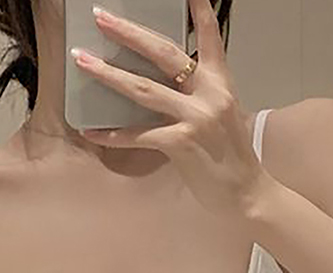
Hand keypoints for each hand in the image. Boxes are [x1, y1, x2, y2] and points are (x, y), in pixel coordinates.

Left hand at [71, 0, 274, 220]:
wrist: (248, 194)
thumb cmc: (233, 160)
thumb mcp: (223, 118)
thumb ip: (199, 98)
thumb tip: (164, 88)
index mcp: (221, 84)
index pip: (210, 38)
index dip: (198, 11)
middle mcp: (210, 94)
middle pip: (163, 53)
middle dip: (128, 33)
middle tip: (101, 16)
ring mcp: (196, 117)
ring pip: (143, 88)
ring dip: (108, 73)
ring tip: (83, 60)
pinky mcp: (182, 143)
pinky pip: (139, 135)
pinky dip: (113, 135)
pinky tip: (92, 133)